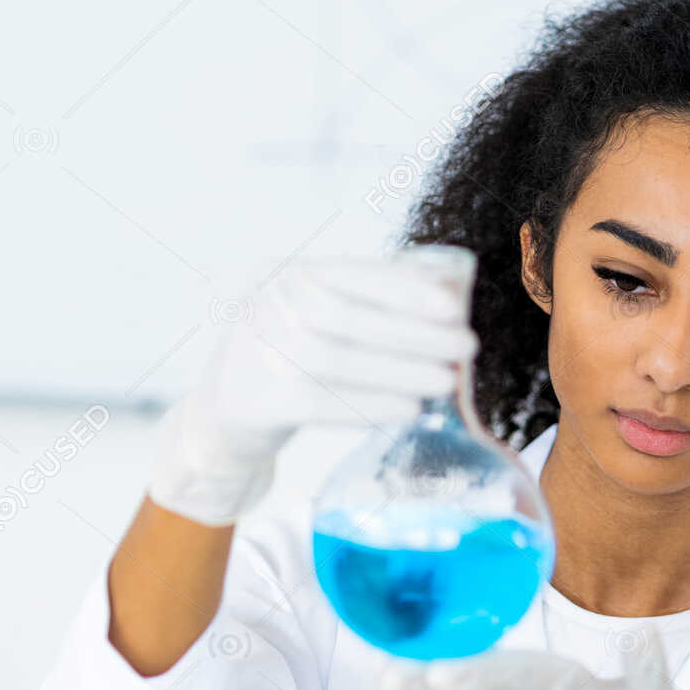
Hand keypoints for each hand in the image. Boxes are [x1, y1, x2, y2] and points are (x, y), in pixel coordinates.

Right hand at [148, 246, 478, 525]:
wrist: (224, 414)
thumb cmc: (288, 359)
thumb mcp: (315, 319)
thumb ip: (366, 309)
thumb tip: (448, 311)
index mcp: (286, 274)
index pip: (352, 276)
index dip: (405, 291)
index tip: (454, 308)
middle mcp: (266, 305)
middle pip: (348, 318)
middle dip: (414, 334)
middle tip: (465, 348)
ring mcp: (256, 352)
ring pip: (338, 360)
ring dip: (401, 372)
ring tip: (446, 382)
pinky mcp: (258, 400)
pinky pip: (324, 403)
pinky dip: (372, 406)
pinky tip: (410, 409)